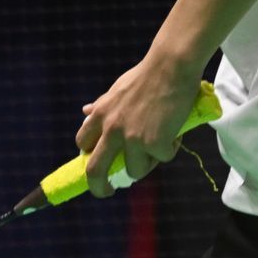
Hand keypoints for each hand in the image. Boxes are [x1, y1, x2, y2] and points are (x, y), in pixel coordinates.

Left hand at [73, 54, 200, 197]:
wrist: (170, 67)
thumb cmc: (146, 76)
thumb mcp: (117, 90)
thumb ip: (102, 105)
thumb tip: (85, 111)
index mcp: (101, 114)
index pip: (82, 142)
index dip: (88, 156)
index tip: (97, 164)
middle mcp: (112, 128)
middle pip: (95, 170)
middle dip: (99, 187)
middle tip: (108, 191)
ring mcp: (132, 138)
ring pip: (135, 171)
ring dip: (149, 163)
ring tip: (161, 144)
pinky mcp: (154, 143)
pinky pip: (163, 158)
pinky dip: (171, 148)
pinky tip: (175, 132)